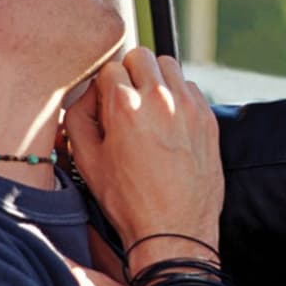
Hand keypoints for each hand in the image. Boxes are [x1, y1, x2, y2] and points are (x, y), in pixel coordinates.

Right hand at [64, 48, 223, 248]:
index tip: (106, 104)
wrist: (175, 229)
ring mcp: (188, 107)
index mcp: (124, 107)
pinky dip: (179, 97)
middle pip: (141, 56)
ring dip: (157, 79)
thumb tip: (83, 96)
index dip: (104, 86)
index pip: (110, 67)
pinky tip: (170, 123)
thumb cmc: (128, 201)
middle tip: (127, 100)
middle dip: (130, 73)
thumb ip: (77, 119)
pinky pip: (190, 88)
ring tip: (150, 109)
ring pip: (169, 66)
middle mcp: (159, 99)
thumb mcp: (87, 161)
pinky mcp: (208, 118)